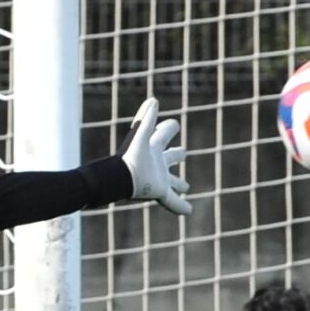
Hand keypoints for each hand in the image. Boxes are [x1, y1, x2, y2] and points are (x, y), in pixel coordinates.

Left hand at [121, 97, 191, 216]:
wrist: (120, 178)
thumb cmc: (130, 155)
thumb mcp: (141, 134)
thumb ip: (146, 117)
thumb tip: (153, 99)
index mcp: (153, 148)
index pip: (164, 134)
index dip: (169, 128)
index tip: (173, 125)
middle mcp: (156, 163)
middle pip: (169, 158)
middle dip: (176, 156)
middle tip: (183, 154)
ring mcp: (158, 179)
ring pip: (172, 182)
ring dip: (179, 184)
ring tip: (185, 187)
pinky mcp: (159, 192)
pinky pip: (173, 201)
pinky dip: (181, 207)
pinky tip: (189, 211)